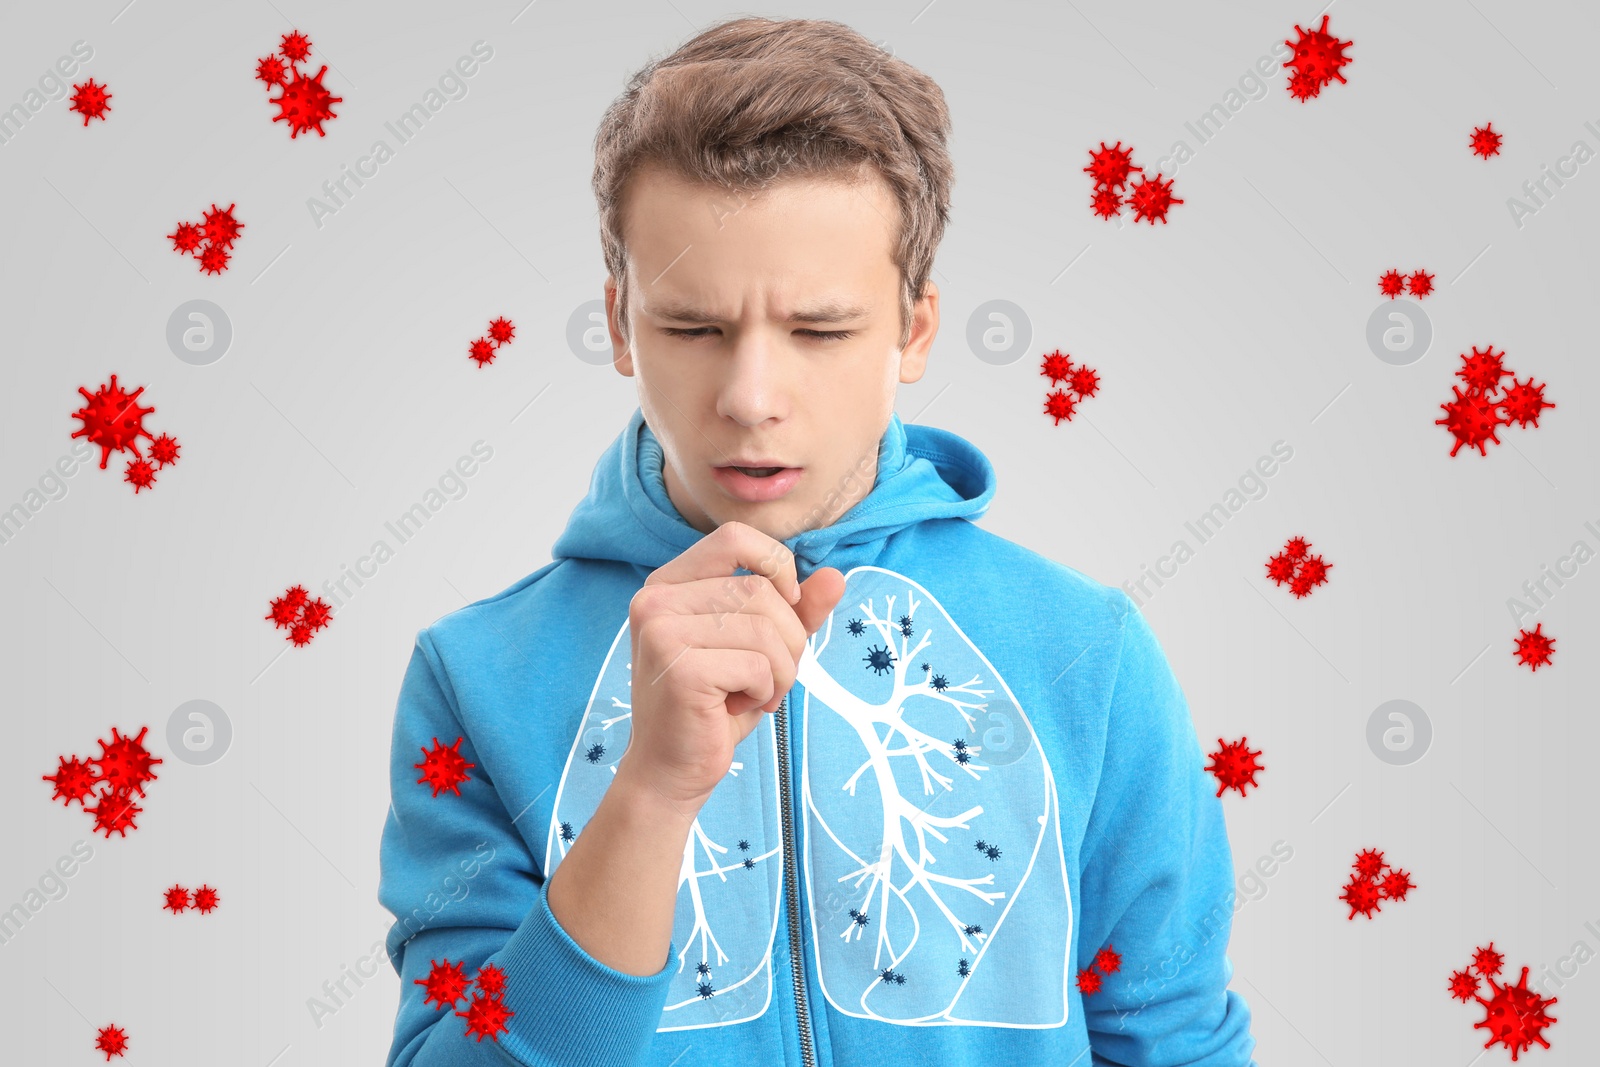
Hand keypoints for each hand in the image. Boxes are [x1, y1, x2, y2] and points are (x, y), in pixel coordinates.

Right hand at [620, 521, 843, 809]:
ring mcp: (660, 630)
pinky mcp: (677, 667)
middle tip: (766, 678)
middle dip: (787, 640)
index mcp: (669, 583)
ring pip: (765, 628)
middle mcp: (655, 598)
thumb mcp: (761, 648)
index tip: (785, 610)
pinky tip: (737, 708)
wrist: (672, 769)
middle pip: (761, 590)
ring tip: (753, 694)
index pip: (736, 538)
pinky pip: (757, 664)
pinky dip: (764, 692)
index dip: (776, 568)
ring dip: (780, 671)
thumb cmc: (716, 704)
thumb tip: (837, 576)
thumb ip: (796, 610)